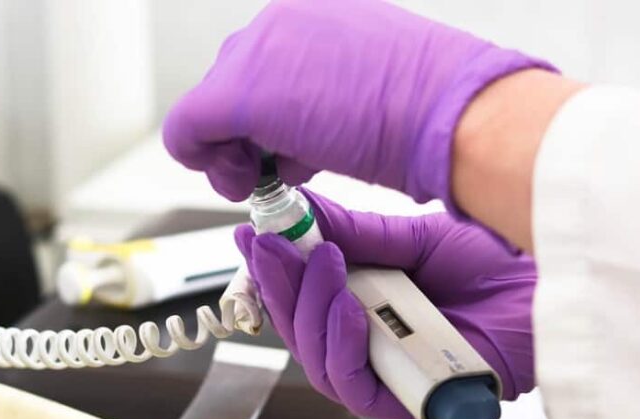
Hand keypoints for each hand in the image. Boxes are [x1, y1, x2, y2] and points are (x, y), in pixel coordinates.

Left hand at [164, 0, 553, 208]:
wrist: (452, 116)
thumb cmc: (434, 112)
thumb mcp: (377, 89)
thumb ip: (329, 96)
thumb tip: (304, 129)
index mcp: (318, 12)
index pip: (267, 65)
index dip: (270, 117)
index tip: (288, 146)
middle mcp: (283, 18)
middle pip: (233, 82)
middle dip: (246, 134)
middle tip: (276, 168)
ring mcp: (259, 49)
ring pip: (209, 107)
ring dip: (232, 150)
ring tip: (274, 176)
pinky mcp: (238, 92)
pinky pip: (187, 128)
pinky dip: (201, 159)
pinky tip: (240, 180)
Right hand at [235, 189, 535, 418]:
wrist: (553, 280)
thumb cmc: (498, 265)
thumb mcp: (412, 239)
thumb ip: (352, 234)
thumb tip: (296, 214)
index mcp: (370, 306)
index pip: (302, 303)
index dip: (270, 277)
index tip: (250, 237)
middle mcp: (374, 344)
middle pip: (301, 334)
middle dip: (280, 287)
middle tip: (269, 245)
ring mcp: (393, 375)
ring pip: (318, 362)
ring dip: (308, 311)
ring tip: (319, 263)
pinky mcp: (415, 403)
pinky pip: (356, 387)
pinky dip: (341, 347)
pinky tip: (347, 308)